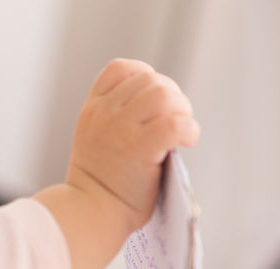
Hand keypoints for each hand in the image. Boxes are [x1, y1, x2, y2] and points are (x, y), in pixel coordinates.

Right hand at [64, 58, 199, 232]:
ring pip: (163, 95)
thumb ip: (116, 118)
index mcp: (94, 108)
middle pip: (150, 79)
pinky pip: (174, 124)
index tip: (156, 98)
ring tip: (183, 131)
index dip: (146, 75)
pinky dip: (189, 129)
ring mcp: (121, 128)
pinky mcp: (140, 147)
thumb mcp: (94, 136)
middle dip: (172, 95)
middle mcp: (106, 112)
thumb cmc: (100, 183)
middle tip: (178, 119)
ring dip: (182, 110)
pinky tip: (187, 141)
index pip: (121, 68)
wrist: (90, 210)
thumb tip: (160, 110)